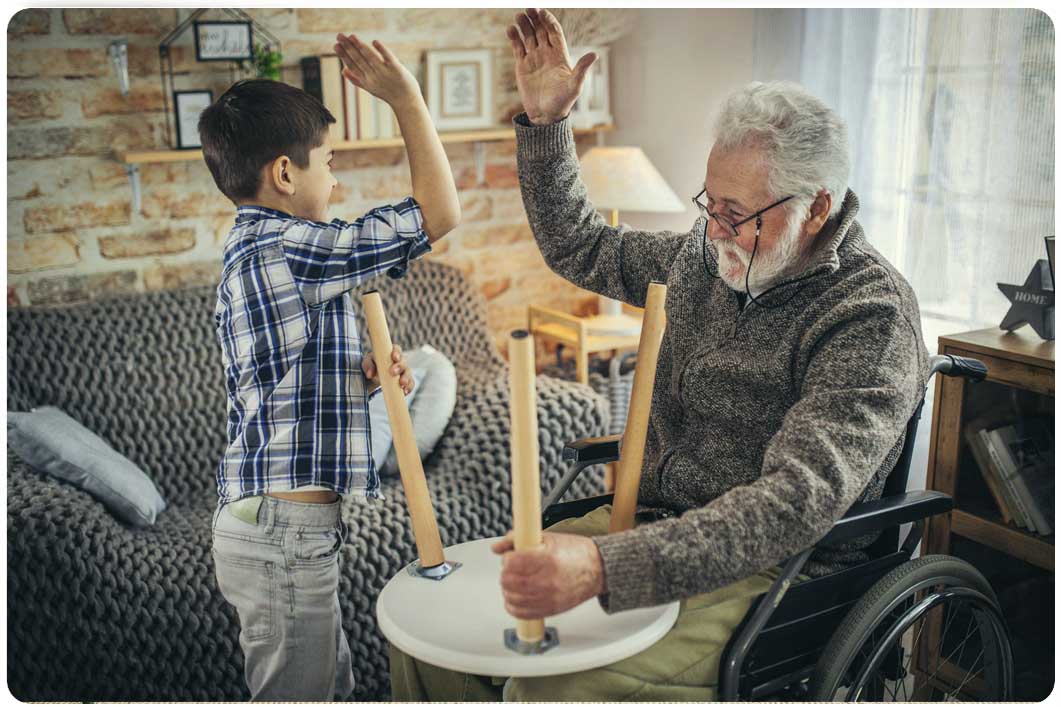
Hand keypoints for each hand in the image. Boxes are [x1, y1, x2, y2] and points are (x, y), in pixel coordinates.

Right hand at [334, 34, 419, 108]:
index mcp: (366, 80)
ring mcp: (385, 73)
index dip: (343, 55)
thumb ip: (356, 79)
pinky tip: (375, 41)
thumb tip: (343, 70)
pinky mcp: (397, 69)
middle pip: (358, 60)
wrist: (407, 102)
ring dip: (360, 46)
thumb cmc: (388, 93)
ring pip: (370, 58)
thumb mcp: (370, 88)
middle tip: (339, 35)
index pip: (352, 65)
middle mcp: (373, 76)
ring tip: (352, 36)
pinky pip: (388, 58)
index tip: (335, 45)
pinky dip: (381, 50)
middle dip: (348, 47)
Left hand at [362, 345, 414, 395]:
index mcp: (391, 353)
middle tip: (392, 372)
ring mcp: (404, 371)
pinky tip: (405, 392)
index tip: (394, 357)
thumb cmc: (373, 365)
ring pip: (408, 373)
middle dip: (399, 366)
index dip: (397, 352)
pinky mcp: (406, 381)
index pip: (397, 349)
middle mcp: (400, 361)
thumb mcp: (367, 363)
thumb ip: (368, 365)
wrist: (376, 376)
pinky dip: (409, 387)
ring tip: (402, 384)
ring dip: (406, 378)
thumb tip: (370, 374)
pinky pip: (410, 383)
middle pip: (403, 362)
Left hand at [491, 531, 605, 618]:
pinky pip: (521, 614)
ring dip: (508, 588)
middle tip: (512, 568)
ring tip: (515, 581)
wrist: (597, 569)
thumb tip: (497, 546)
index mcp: (548, 559)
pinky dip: (513, 606)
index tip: (511, 556)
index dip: (508, 558)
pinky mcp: (550, 610)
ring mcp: (549, 598)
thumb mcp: (548, 538)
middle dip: (506, 573)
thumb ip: (519, 539)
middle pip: (509, 581)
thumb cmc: (576, 553)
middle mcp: (548, 581)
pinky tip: (516, 596)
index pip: (513, 562)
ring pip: (512, 598)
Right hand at [506, 8, 596, 124]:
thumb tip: (594, 54)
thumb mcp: (574, 86)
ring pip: (528, 36)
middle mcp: (547, 54)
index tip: (541, 11)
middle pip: (540, 30)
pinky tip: (510, 29)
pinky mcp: (522, 66)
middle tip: (529, 9)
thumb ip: (582, 70)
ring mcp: (534, 58)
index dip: (548, 21)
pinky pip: (517, 47)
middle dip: (535, 19)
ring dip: (524, 25)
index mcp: (560, 55)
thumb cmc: (562, 102)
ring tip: (518, 16)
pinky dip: (514, 38)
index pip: (554, 32)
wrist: (545, 116)